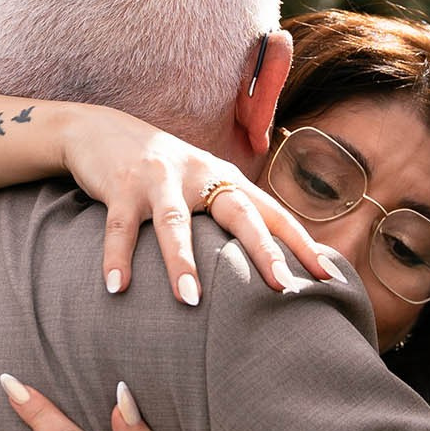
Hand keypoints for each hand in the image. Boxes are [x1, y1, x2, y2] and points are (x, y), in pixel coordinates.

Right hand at [58, 107, 328, 308]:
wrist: (101, 129)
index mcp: (225, 178)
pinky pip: (120, 228)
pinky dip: (117, 258)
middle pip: (238, 213)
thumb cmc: (162, 171)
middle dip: (262, 250)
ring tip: (190, 301)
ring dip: (182, 262)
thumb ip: (230, 214)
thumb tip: (269, 263)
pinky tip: (117, 288)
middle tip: (282, 287)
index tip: (328, 276)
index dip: (301, 243)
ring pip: (175, 223)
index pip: (272, 213)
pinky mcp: (120, 186)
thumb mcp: (201, 184)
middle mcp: (199, 175)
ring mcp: (159, 179)